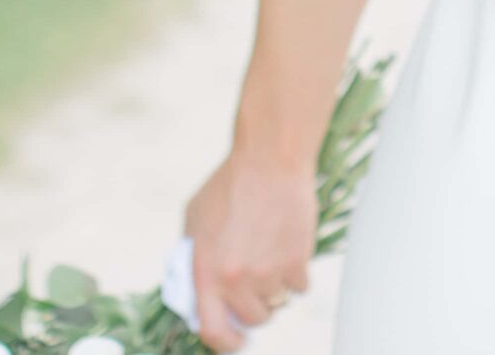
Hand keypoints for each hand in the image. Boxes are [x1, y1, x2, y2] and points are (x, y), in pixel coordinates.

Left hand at [181, 150, 317, 350]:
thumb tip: (198, 293)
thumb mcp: (195, 221)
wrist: (269, 159)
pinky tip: (288, 245)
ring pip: (278, 302)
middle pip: (254, 319)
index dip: (225, 343)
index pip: (213, 331)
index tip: (235, 340)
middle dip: (255, 306)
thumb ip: (194, 259)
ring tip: (271, 253)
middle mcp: (237, 279)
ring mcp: (269, 272)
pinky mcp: (297, 261)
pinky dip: (297, 272)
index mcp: (206, 272)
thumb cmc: (230, 186)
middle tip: (256, 281)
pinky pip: (301, 286)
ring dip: (276, 286)